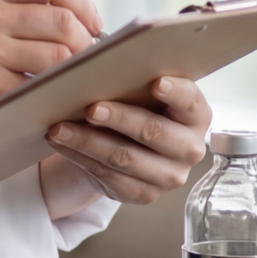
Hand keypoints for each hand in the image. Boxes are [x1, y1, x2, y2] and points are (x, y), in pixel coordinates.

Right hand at [0, 0, 101, 132]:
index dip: (82, 1)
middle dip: (86, 42)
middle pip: (62, 18)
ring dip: (74, 70)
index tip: (92, 22)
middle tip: (87, 58)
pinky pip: (42, 86)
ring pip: (60, 54)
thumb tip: (76, 16)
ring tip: (69, 79)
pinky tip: (49, 98)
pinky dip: (55, 93)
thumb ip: (14, 8)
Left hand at [44, 76, 213, 205]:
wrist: (127, 144)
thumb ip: (135, 78)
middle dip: (119, 118)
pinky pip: (108, 176)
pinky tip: (62, 143)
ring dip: (87, 141)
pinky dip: (80, 157)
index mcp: (196, 115)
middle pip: (153, 131)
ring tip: (60, 128)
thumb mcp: (141, 91)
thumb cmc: (137, 106)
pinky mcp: (144, 195)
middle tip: (90, 108)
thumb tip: (101, 63)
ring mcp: (169, 176)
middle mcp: (189, 148)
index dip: (176, 92)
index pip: (190, 101)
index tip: (156, 82)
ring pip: (124, 157)